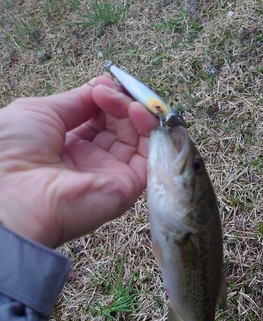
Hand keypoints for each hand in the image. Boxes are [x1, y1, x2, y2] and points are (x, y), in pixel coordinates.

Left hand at [0, 75, 157, 247]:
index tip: (104, 84)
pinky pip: (148, 157)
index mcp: (67, 146)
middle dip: (121, 103)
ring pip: (136, 139)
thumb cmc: (13, 152)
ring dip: (136, 113)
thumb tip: (102, 86)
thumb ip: (76, 101)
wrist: (12, 194)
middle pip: (120, 127)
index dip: (106, 99)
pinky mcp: (126, 187)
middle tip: (111, 91)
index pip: (99, 119)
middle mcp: (91, 161)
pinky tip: (137, 113)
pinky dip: (149, 131)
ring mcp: (110, 175)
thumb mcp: (40, 111)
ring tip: (125, 102)